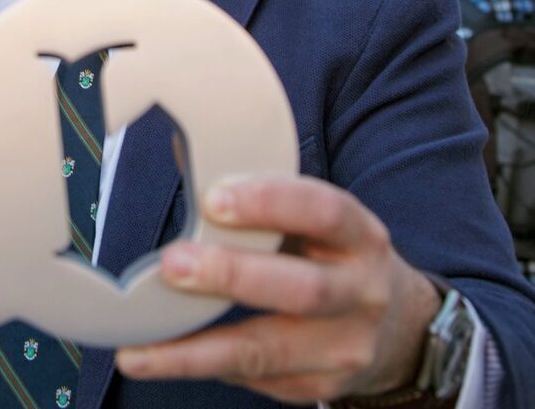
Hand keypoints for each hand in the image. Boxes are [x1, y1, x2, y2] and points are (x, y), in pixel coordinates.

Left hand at [115, 176, 442, 404]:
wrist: (394, 325)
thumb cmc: (329, 254)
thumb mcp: (311, 218)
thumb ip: (257, 191)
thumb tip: (185, 149)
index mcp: (359, 234)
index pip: (323, 211)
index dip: (270, 203)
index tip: (212, 198)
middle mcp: (362, 292)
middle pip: (302, 288)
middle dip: (232, 275)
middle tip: (171, 263)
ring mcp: (345, 346)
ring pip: (271, 350)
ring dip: (198, 347)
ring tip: (140, 344)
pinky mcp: (321, 386)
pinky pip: (254, 379)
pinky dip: (202, 367)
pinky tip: (158, 359)